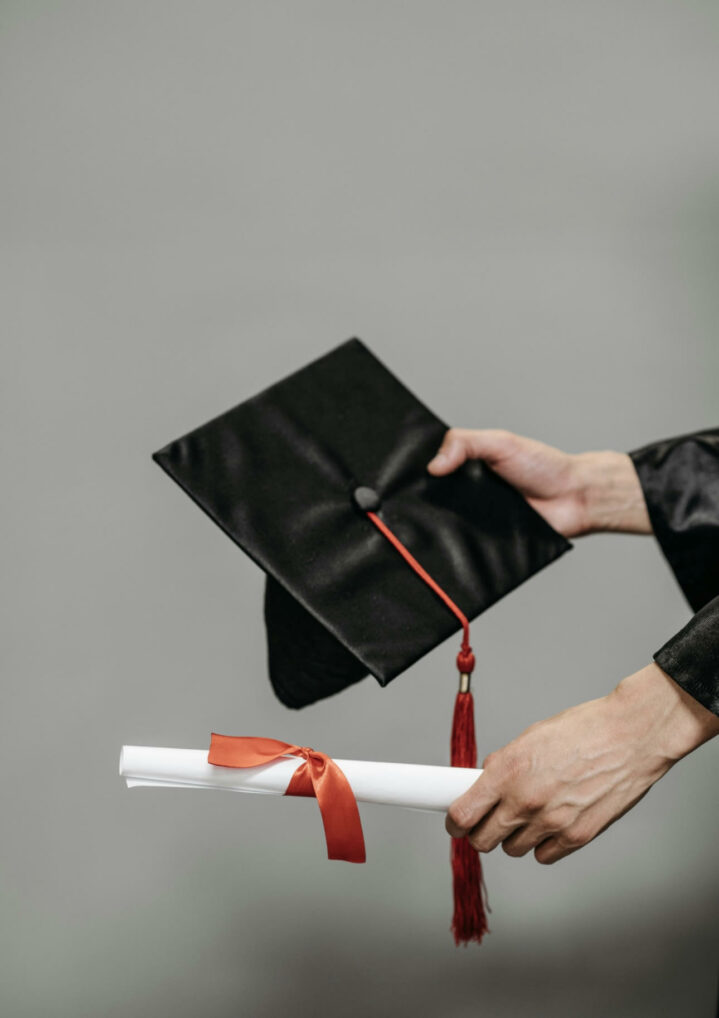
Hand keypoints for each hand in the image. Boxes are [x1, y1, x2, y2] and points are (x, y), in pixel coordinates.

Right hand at [427, 428, 650, 536]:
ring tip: (425, 527)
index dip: (420, 473)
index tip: (402, 476)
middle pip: (435, 500)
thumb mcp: (501, 442)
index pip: (434, 471)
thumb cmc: (544, 466)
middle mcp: (469, 493)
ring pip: (447, 525)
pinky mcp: (488, 542)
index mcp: (469, 467)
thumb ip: (465, 443)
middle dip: (424, 502)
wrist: (575, 498)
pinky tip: (451, 544)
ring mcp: (477, 518)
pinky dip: (461, 546)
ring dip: (440, 526)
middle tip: (410, 504)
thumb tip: (434, 465)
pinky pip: (468, 546)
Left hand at [445, 664, 718, 863]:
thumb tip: (485, 780)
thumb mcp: (531, 737)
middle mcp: (525, 800)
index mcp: (508, 771)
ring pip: (512, 850)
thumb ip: (504, 763)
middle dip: (480, 832)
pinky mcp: (577, 837)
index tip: (455, 821)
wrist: (630, 736)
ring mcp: (551, 822)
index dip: (454, 821)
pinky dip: (544, 844)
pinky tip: (552, 824)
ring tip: (529, 815)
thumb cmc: (585, 730)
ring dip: (514, 837)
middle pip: (482, 840)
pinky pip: (544, 855)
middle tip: (488, 821)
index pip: (462, 813)